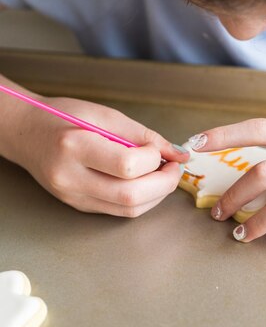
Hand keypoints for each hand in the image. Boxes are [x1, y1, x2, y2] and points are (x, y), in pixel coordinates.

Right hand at [1, 86, 188, 215]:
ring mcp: (74, 197)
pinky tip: (145, 183)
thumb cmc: (61, 117)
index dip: (154, 159)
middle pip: (131, 196)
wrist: (26, 134)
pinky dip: (141, 199)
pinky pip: (119, 211)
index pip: (127, 166)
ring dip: (156, 195)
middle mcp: (71, 178)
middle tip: (173, 168)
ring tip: (162, 174)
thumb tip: (177, 152)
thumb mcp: (103, 115)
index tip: (161, 150)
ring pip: (129, 210)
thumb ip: (143, 135)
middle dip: (164, 184)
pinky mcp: (80, 206)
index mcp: (75, 147)